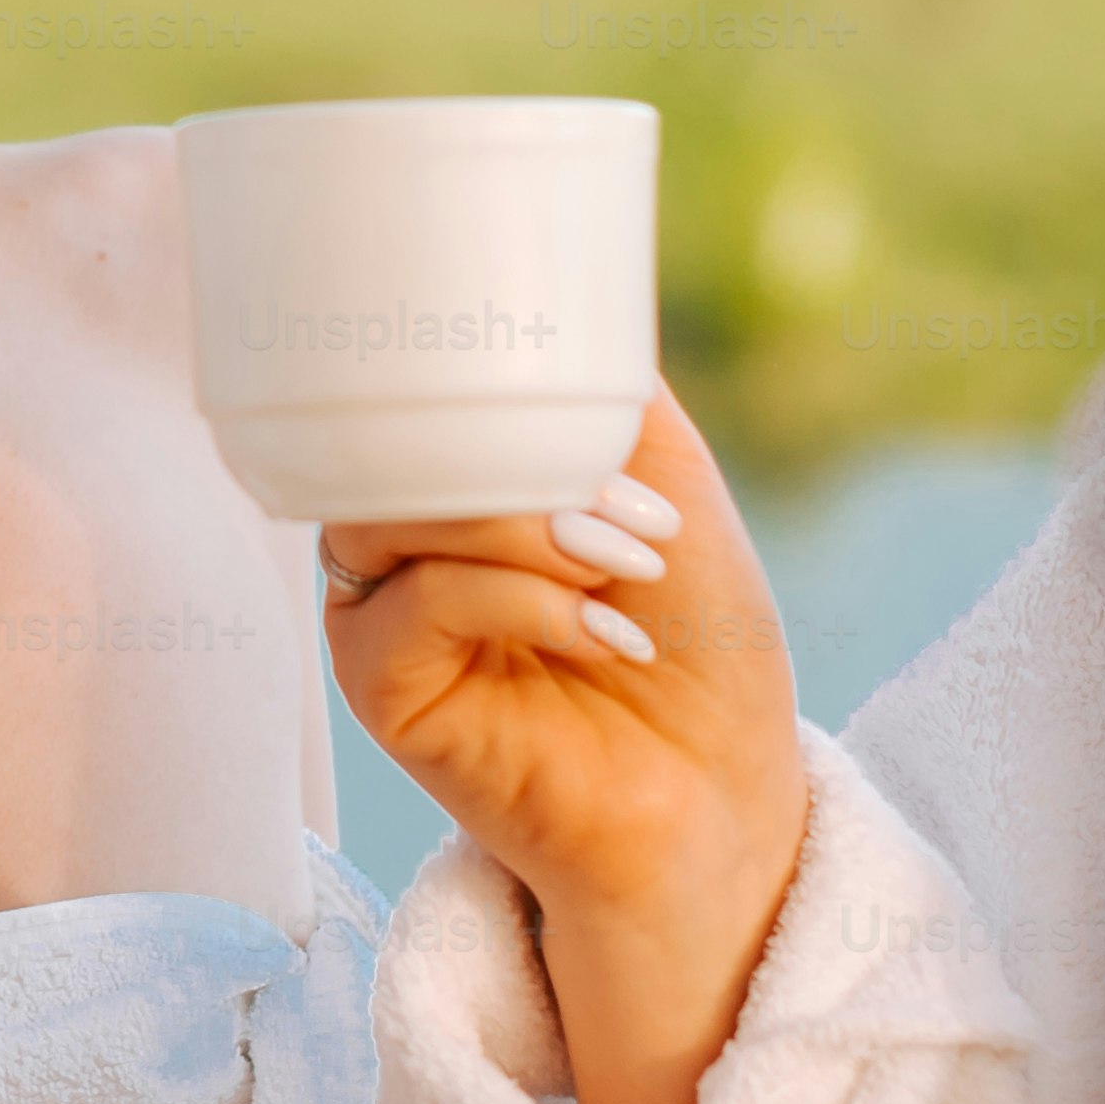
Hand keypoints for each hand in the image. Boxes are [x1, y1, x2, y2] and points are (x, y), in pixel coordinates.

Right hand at [323, 381, 808, 1103]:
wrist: (721, 801)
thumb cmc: (698, 648)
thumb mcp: (667, 485)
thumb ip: (605, 400)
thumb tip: (565, 302)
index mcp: (458, 484)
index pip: (412, 389)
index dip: (488, 377)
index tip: (595, 413)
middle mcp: (403, 542)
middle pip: (390, 441)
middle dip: (518, 458)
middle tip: (630, 509)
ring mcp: (384, 615)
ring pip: (391, 514)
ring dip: (523, 527)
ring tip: (629, 566)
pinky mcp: (384, 694)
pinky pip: (414, 608)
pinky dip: (517, 600)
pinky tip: (605, 634)